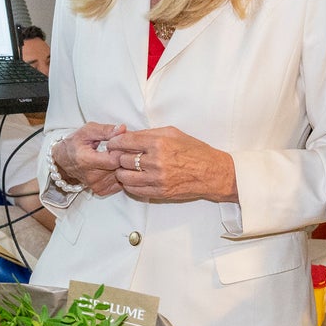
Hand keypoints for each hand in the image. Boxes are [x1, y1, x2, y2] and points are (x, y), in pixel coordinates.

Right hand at [54, 122, 125, 196]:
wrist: (63, 161)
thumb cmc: (74, 144)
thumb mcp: (87, 131)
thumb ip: (106, 130)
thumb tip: (123, 129)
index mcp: (86, 160)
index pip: (115, 159)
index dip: (122, 149)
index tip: (122, 143)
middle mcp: (91, 176)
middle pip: (120, 168)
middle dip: (126, 157)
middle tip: (123, 148)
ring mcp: (96, 185)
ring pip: (122, 176)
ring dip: (125, 166)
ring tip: (117, 155)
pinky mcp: (101, 191)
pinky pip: (120, 183)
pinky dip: (121, 174)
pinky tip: (115, 166)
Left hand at [105, 127, 236, 202]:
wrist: (212, 173)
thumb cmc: (195, 151)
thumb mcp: (173, 133)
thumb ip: (150, 133)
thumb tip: (129, 134)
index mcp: (159, 142)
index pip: (125, 141)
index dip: (115, 142)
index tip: (113, 143)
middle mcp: (156, 161)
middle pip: (122, 159)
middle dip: (118, 157)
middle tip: (119, 156)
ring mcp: (157, 178)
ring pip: (124, 176)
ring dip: (122, 171)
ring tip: (126, 168)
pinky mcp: (159, 192)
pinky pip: (133, 189)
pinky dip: (129, 184)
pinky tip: (134, 178)